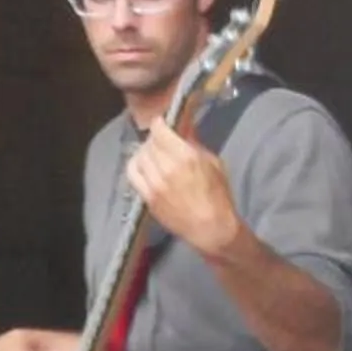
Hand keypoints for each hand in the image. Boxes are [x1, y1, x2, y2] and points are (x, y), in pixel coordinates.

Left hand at [126, 118, 241, 258]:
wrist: (210, 227)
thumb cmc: (218, 195)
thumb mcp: (213, 163)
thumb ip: (194, 144)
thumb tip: (182, 129)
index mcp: (185, 157)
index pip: (159, 130)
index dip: (159, 123)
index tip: (162, 123)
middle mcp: (166, 169)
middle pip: (149, 143)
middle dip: (155, 138)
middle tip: (161, 140)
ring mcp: (154, 184)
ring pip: (139, 157)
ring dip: (145, 151)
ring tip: (153, 153)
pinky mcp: (148, 197)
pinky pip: (133, 175)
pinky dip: (136, 166)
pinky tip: (143, 165)